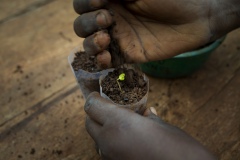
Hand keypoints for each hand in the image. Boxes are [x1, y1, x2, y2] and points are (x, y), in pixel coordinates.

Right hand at [73, 0, 228, 66]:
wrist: (194, 17)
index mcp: (111, 0)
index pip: (82, 4)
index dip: (84, 4)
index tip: (100, 0)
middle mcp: (111, 19)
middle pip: (82, 25)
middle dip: (88, 23)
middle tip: (108, 18)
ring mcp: (118, 38)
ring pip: (90, 45)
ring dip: (91, 43)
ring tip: (105, 39)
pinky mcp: (128, 55)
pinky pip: (107, 62)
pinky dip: (100, 62)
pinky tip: (105, 57)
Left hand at [84, 92, 216, 159]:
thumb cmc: (178, 147)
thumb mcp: (161, 125)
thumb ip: (147, 118)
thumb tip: (145, 112)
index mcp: (118, 124)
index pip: (92, 106)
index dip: (93, 97)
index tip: (99, 93)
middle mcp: (108, 142)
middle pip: (89, 123)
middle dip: (96, 113)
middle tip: (109, 106)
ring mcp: (110, 158)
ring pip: (96, 138)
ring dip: (103, 128)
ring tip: (119, 121)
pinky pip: (106, 151)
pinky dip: (111, 142)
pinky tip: (128, 139)